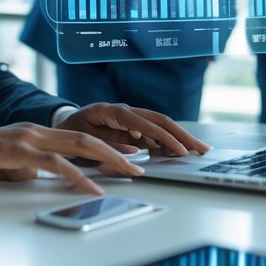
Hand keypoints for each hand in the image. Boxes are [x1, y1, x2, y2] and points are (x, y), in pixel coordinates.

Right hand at [0, 123, 145, 194]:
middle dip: (117, 152)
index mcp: (37, 134)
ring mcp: (26, 138)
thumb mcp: (12, 166)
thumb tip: (51, 179)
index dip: (107, 147)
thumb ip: (33, 168)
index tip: (130, 160)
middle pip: (86, 139)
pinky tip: (91, 186)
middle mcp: (35, 132)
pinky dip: (76, 175)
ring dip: (107, 160)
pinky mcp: (14, 151)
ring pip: (76, 146)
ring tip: (128, 173)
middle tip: (140, 166)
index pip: (80, 139)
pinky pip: (52, 163)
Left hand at [57, 103, 209, 157]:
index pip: (144, 122)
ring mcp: (130, 119)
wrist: (64, 125)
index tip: (179, 150)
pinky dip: (167, 144)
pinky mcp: (132, 128)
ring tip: (197, 151)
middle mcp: (125, 112)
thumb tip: (136, 149)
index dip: (163, 137)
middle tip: (201, 149)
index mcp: (111, 111)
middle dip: (181, 135)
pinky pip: (153, 134)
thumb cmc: (71, 132)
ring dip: (179, 138)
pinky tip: (178, 153)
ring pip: (160, 126)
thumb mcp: (83, 140)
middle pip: (159, 120)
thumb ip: (107, 144)